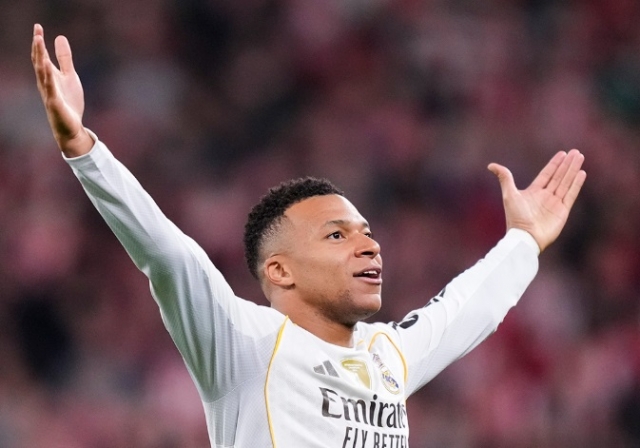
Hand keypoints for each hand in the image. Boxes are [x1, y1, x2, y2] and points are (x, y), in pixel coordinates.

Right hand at [31, 24, 92, 156]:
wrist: (71, 128)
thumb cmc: (68, 102)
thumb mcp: (70, 76)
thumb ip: (65, 59)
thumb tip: (60, 37)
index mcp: (49, 76)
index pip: (42, 56)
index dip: (39, 42)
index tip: (38, 26)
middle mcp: (46, 83)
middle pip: (40, 62)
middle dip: (38, 47)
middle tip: (37, 31)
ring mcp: (49, 93)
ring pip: (42, 73)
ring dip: (40, 57)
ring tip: (38, 42)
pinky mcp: (54, 103)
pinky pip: (50, 89)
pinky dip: (48, 78)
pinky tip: (47, 67)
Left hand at [488, 149, 586, 251]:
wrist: (525, 237)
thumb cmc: (515, 217)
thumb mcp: (509, 194)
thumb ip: (505, 178)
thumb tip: (491, 165)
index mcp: (533, 192)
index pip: (547, 174)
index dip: (555, 164)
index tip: (563, 153)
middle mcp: (545, 196)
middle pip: (559, 176)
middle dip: (567, 164)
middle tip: (576, 152)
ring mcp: (555, 203)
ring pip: (566, 182)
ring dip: (573, 170)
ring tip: (580, 157)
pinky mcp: (563, 211)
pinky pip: (571, 194)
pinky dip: (576, 184)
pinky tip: (581, 173)